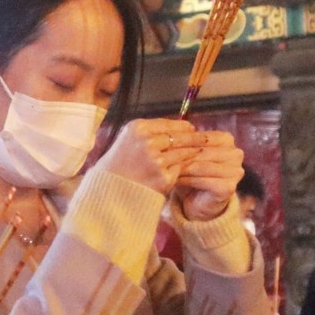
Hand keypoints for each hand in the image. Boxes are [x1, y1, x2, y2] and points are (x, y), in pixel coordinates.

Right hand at [92, 118, 210, 194]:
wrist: (110, 189)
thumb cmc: (119, 162)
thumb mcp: (129, 137)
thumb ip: (151, 130)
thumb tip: (180, 125)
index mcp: (138, 129)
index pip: (169, 124)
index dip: (183, 126)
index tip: (192, 128)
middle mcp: (148, 142)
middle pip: (179, 138)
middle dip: (193, 138)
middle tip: (204, 138)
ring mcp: (157, 161)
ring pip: (183, 153)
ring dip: (192, 152)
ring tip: (198, 151)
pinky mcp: (164, 178)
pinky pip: (180, 169)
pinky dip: (183, 168)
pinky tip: (189, 167)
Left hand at [173, 130, 243, 220]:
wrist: (199, 201)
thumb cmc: (193, 173)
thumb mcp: (190, 154)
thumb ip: (187, 143)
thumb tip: (172, 135)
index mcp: (228, 140)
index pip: (203, 138)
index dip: (184, 141)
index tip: (165, 143)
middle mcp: (236, 154)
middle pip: (203, 152)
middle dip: (182, 155)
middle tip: (162, 156)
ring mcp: (235, 171)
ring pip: (202, 166)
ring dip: (182, 167)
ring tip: (166, 168)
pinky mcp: (229, 187)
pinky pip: (203, 181)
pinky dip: (187, 180)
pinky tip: (174, 180)